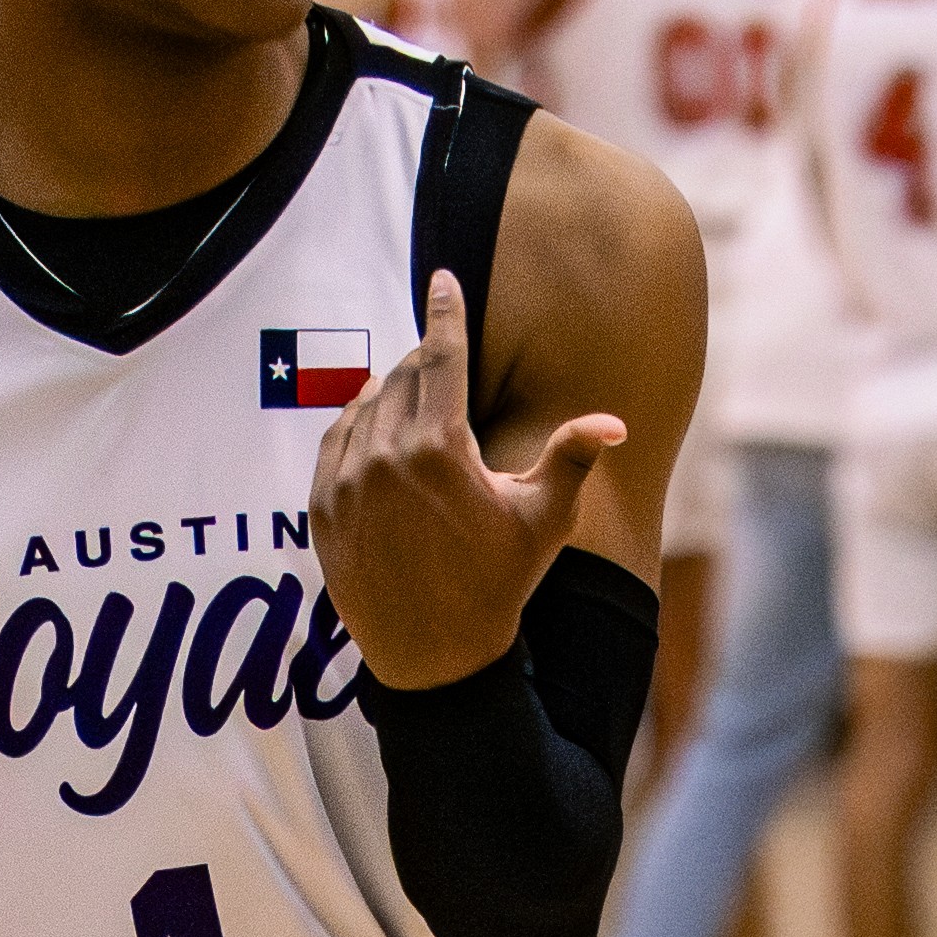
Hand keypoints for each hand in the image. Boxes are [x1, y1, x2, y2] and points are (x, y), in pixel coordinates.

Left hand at [310, 267, 624, 691]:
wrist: (434, 659)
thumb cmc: (497, 588)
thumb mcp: (543, 522)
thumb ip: (572, 459)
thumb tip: (614, 421)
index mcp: (441, 449)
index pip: (443, 355)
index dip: (446, 309)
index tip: (442, 277)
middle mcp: (386, 458)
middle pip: (405, 376)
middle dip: (429, 362)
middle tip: (447, 371)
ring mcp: (346, 483)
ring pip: (366, 404)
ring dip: (392, 392)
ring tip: (418, 405)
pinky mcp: (321, 509)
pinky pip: (334, 441)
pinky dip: (355, 423)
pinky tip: (375, 428)